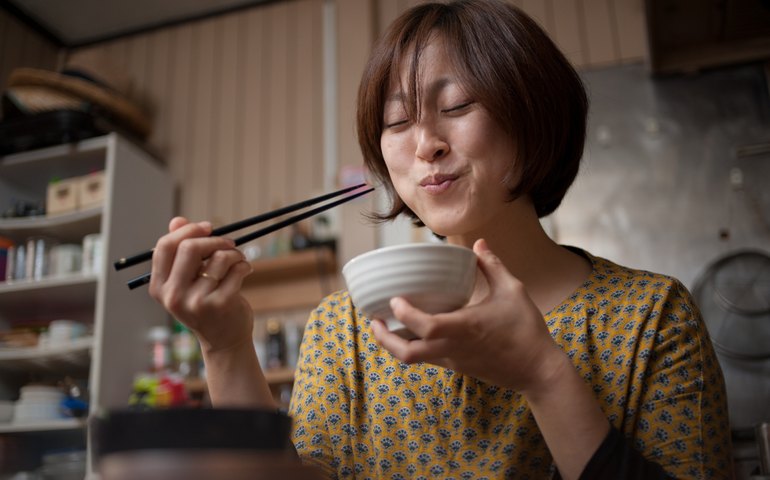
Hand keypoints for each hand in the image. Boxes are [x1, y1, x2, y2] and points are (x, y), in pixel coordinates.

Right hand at [148, 217, 254, 353]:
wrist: (224, 340)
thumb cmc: (205, 304)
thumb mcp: (187, 280)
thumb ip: (181, 251)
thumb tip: (177, 220)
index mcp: (159, 287)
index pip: (165, 246)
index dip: (187, 230)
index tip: (207, 227)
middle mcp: (173, 296)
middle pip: (189, 247)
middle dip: (214, 239)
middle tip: (229, 242)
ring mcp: (197, 302)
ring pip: (219, 257)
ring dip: (234, 253)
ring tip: (238, 260)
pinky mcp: (221, 304)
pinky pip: (236, 269)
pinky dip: (244, 265)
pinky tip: (244, 271)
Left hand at [370, 238, 565, 392]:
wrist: (538, 370)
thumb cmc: (527, 329)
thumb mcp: (513, 290)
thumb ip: (493, 265)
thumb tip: (478, 243)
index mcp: (466, 328)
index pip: (426, 327)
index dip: (405, 316)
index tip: (394, 300)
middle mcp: (454, 348)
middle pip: (408, 354)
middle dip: (384, 339)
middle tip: (373, 320)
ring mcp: (454, 361)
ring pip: (413, 360)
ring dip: (394, 345)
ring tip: (384, 326)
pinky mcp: (458, 367)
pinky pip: (427, 359)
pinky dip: (413, 347)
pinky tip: (411, 331)